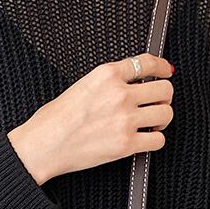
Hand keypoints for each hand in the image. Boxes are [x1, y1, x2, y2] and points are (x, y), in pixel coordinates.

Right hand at [8, 53, 174, 185]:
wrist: (43, 145)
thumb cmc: (52, 120)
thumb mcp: (80, 86)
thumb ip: (107, 83)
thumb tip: (129, 87)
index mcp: (106, 74)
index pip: (146, 62)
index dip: (161, 66)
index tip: (166, 70)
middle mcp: (119, 94)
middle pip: (164, 89)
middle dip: (164, 97)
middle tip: (158, 103)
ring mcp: (125, 120)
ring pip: (165, 114)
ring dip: (162, 119)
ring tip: (152, 124)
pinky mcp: (126, 144)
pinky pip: (158, 140)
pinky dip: (155, 141)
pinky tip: (145, 140)